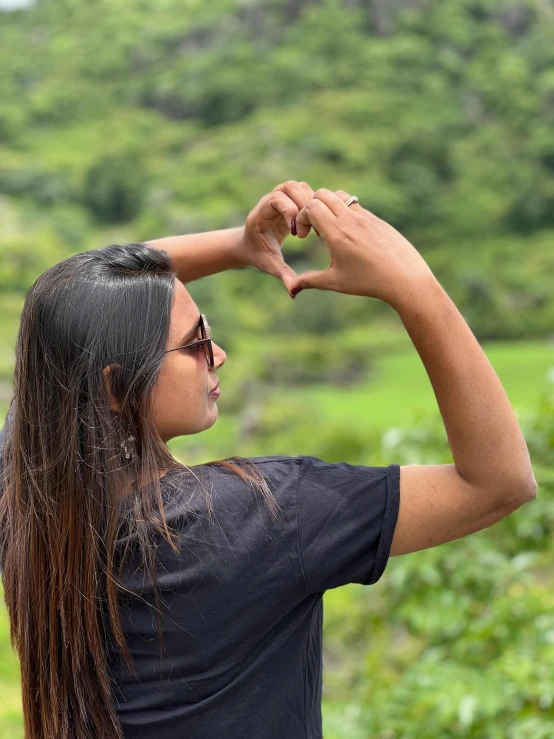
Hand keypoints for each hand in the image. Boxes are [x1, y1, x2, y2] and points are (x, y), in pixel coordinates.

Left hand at [237, 180, 313, 293]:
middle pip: (289, 187)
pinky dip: (314, 203)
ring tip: (314, 225)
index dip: (289, 210)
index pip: (276, 198)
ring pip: (299, 186)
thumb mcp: (269, 265)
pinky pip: (305, 192)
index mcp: (260, 214)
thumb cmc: (257, 255)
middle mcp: (269, 201)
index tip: (297, 233)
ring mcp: (280, 198)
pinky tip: (317, 222)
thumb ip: (282, 274)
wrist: (249, 246)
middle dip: (303, 204)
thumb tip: (293, 291)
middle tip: (309, 228)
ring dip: (311, 202)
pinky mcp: (290, 200)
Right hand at [289, 188, 436, 304]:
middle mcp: (350, 219)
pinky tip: (349, 234)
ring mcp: (365, 216)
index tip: (303, 235)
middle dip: (312, 207)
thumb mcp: (336, 282)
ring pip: (340, 195)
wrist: (405, 278)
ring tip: (331, 229)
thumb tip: (291, 289)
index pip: (311, 207)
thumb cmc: (368, 282)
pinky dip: (344, 212)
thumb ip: (310, 281)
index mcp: (337, 233)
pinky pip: (355, 205)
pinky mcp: (376, 218)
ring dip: (329, 205)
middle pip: (323, 194)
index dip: (301, 217)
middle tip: (314, 229)